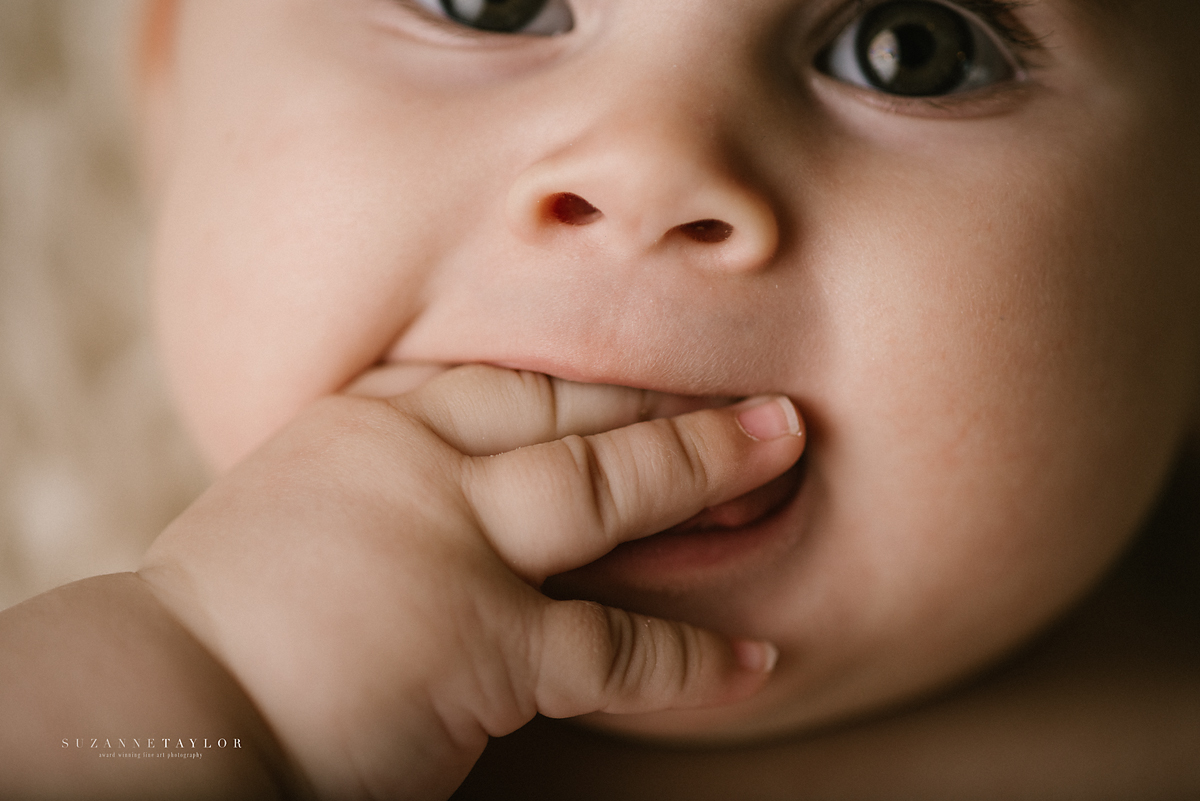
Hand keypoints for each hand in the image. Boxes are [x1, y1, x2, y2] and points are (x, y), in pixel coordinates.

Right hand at [139, 365, 803, 798]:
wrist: (158, 706)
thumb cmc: (212, 624)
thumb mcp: (288, 512)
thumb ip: (368, 487)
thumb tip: (424, 490)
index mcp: (361, 427)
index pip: (493, 380)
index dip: (586, 377)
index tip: (646, 372)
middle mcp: (415, 464)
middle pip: (565, 409)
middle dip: (664, 399)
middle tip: (756, 395)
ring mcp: (454, 543)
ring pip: (604, 486)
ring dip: (701, 464)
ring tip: (781, 449)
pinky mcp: (482, 639)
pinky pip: (611, 644)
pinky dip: (688, 659)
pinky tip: (752, 659)